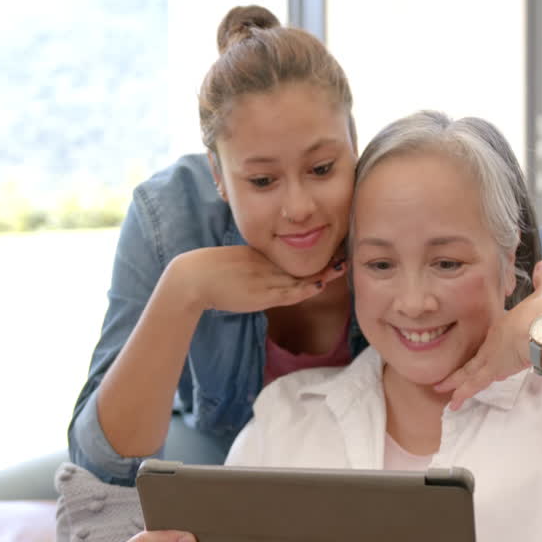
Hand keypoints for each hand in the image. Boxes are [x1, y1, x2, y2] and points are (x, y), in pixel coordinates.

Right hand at [174, 246, 345, 314]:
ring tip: (343, 266)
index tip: (332, 247)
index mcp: (262, 254)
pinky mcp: (262, 294)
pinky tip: (320, 285)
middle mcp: (268, 264)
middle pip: (302, 262)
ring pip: (300, 277)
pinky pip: (289, 292)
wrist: (195, 278)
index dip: (315, 251)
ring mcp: (266, 279)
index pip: (294, 252)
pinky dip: (306, 289)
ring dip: (323, 272)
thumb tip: (261, 272)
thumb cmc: (211, 272)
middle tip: (347, 251)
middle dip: (325, 258)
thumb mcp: (238, 262)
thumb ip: (254, 265)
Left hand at [435, 261, 541, 410]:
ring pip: (470, 373)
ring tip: (441, 391)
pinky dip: (463, 393)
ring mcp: (492, 357)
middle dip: (461, 369)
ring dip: (455, 382)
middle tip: (446, 377)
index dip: (486, 350)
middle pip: (475, 358)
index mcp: (503, 326)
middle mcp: (493, 342)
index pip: (492, 341)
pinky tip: (452, 403)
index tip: (481, 356)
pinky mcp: (494, 370)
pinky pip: (474, 384)